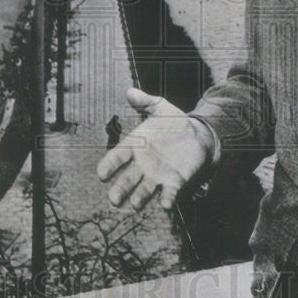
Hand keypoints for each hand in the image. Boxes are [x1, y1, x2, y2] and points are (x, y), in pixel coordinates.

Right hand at [96, 88, 215, 210]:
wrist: (196, 134)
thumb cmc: (173, 122)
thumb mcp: (161, 108)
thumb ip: (146, 101)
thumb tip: (130, 92)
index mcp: (136, 145)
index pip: (119, 155)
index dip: (110, 164)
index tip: (101, 173)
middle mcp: (143, 164)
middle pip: (128, 178)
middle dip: (121, 188)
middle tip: (113, 199)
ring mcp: (158, 174)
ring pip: (146, 189)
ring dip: (140, 197)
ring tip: (135, 204)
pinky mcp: (175, 181)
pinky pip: (169, 191)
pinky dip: (167, 198)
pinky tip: (166, 205)